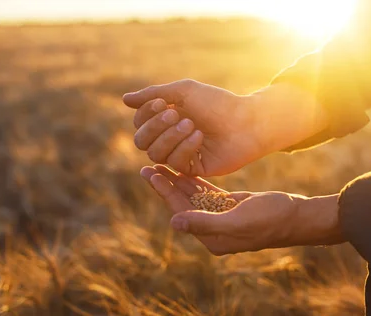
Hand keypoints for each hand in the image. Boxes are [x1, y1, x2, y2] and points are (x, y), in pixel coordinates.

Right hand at [124, 81, 329, 176]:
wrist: (246, 121)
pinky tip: (199, 137)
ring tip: (191, 125)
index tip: (164, 102)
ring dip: (170, 137)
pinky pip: (175, 163)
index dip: (146, 114)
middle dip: (155, 126)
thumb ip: (153, 95)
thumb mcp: (183, 91)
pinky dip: (185, 147)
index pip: (140, 123)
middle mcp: (170, 139)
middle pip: (141, 141)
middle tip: (175, 113)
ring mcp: (181, 155)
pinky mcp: (192, 169)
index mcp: (166, 120)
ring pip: (155, 154)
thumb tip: (125, 99)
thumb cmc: (217, 103)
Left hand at [140, 165, 343, 254]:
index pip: (181, 212)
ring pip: (193, 197)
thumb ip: (206, 223)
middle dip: (166, 185)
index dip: (165, 193)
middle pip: (183, 204)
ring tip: (159, 165)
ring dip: (177, 182)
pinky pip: (207, 193)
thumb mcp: (238, 221)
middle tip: (147, 165)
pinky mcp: (230, 207)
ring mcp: (221, 218)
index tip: (150, 173)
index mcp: (212, 238)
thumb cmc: (271, 220)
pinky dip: (195, 182)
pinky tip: (183, 169)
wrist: (296, 217)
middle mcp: (213, 230)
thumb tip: (174, 223)